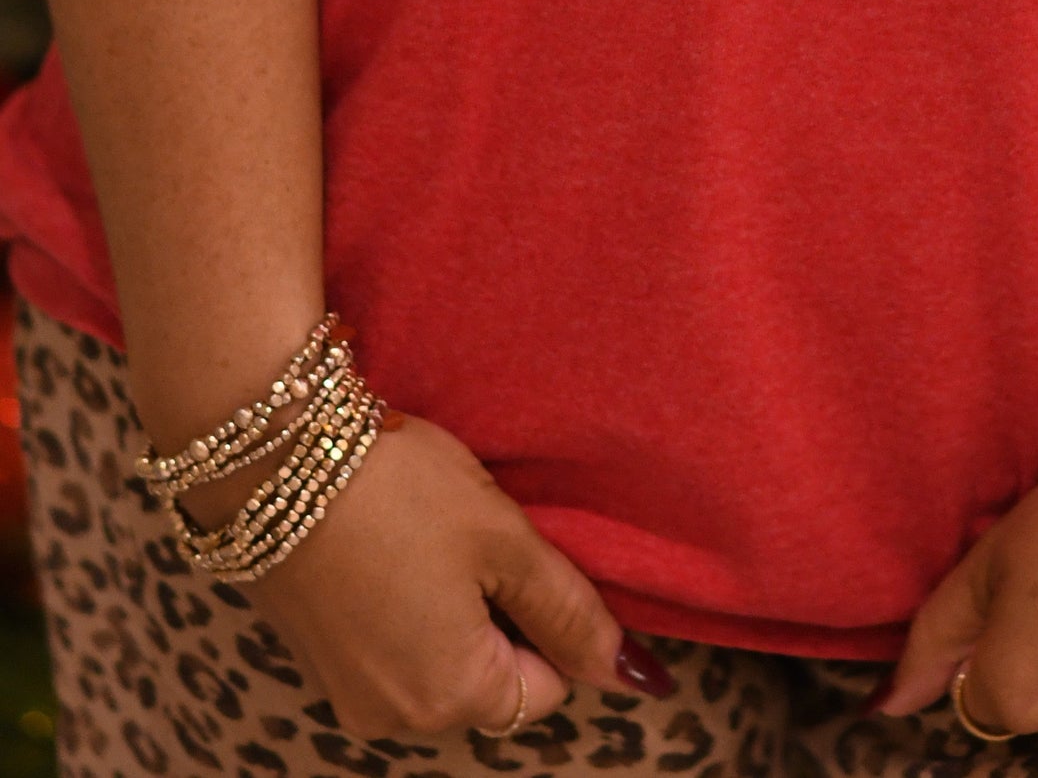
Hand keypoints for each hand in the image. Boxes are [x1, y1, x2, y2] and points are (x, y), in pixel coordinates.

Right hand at [197, 415, 635, 740]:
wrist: (273, 457)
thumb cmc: (399, 492)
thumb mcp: (504, 540)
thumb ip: (568, 611)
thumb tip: (628, 674)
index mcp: (450, 698)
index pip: (545, 688)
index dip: (551, 618)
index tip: (525, 552)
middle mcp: (395, 717)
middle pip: (490, 680)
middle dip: (500, 612)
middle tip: (479, 535)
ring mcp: (349, 690)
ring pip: (441, 659)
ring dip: (454, 606)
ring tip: (433, 533)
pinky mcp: (319, 656)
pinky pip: (393, 645)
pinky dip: (409, 603)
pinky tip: (397, 542)